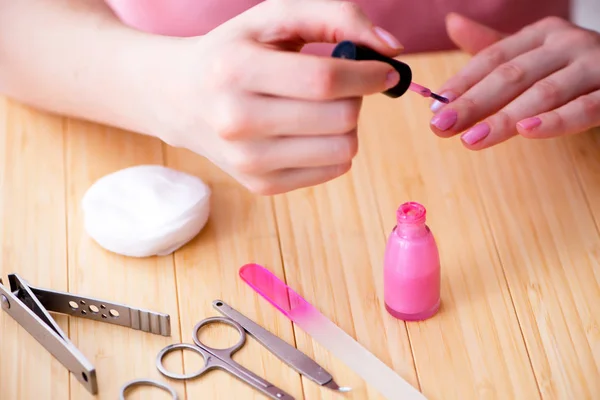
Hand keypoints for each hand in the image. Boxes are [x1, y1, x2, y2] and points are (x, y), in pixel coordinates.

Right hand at [146, 0, 402, 194]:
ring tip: (323, 108)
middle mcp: (236, 121)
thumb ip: (335, 16)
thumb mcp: (274, 17)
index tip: (386, 70)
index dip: (369, 74)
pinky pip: (331, 170)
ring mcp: (247, 161)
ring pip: (342, 150)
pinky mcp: (261, 185)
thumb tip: (391, 50)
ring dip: (347, 124)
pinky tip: (310, 131)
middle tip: (343, 85)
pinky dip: (334, 147)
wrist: (180, 97)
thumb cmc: (235, 51)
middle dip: (357, 98)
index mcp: (235, 70)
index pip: (324, 80)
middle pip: (339, 118)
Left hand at [429, 13, 599, 148]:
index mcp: (543, 33)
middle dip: (472, 103)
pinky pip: (585, 108)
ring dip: (504, 118)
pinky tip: (527, 131)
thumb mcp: (533, 55)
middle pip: (512, 75)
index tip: (434, 106)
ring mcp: (594, 65)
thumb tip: (452, 22)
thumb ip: (493, 47)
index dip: (462, 82)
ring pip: (543, 94)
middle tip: (440, 127)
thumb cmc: (574, 68)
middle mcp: (567, 43)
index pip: (493, 58)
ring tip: (471, 139)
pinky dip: (556, 121)